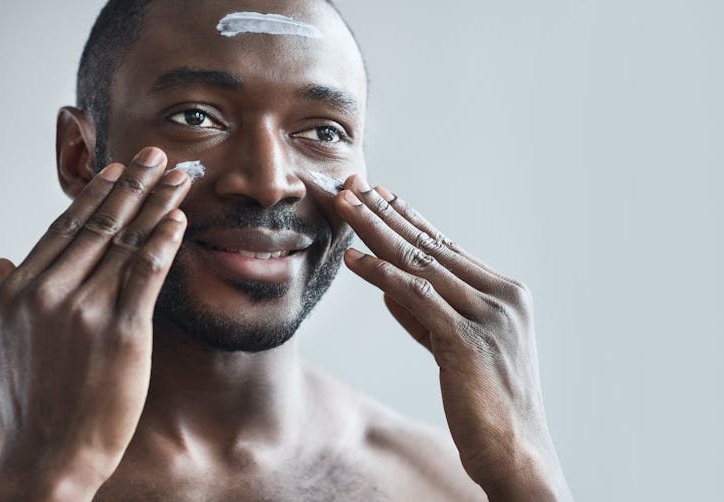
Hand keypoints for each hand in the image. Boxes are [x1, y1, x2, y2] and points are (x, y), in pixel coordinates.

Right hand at [0, 147, 188, 498]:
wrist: (47, 457)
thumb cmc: (27, 406)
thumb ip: (0, 297)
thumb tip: (0, 259)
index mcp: (19, 291)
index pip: (64, 229)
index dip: (96, 195)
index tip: (118, 170)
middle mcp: (48, 292)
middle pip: (99, 224)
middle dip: (133, 184)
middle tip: (158, 155)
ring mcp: (84, 310)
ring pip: (126, 241)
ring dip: (157, 203)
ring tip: (180, 177)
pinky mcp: (121, 331)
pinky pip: (146, 274)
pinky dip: (164, 243)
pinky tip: (180, 220)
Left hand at [335, 175, 571, 500]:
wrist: (517, 453)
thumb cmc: (487, 402)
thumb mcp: (457, 348)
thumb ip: (427, 316)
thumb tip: (387, 287)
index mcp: (505, 293)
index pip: (447, 247)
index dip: (410, 220)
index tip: (381, 196)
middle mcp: (501, 297)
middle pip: (431, 246)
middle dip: (386, 214)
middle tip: (354, 187)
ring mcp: (488, 316)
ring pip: (421, 263)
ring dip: (377, 231)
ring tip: (345, 207)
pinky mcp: (468, 341)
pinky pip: (416, 297)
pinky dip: (382, 275)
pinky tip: (355, 258)